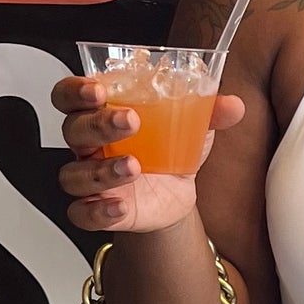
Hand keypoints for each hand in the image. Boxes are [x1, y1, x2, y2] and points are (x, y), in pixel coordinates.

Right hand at [51, 76, 245, 234]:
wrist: (175, 194)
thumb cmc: (170, 149)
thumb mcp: (190, 126)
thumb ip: (208, 112)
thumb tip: (233, 105)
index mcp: (102, 114)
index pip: (70, 95)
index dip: (75, 91)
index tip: (97, 90)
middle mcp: (89, 145)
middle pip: (73, 130)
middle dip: (98, 124)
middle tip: (130, 121)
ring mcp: (91, 179)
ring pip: (74, 174)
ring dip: (101, 170)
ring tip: (133, 167)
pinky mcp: (97, 210)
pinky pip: (81, 214)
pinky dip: (97, 212)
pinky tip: (119, 207)